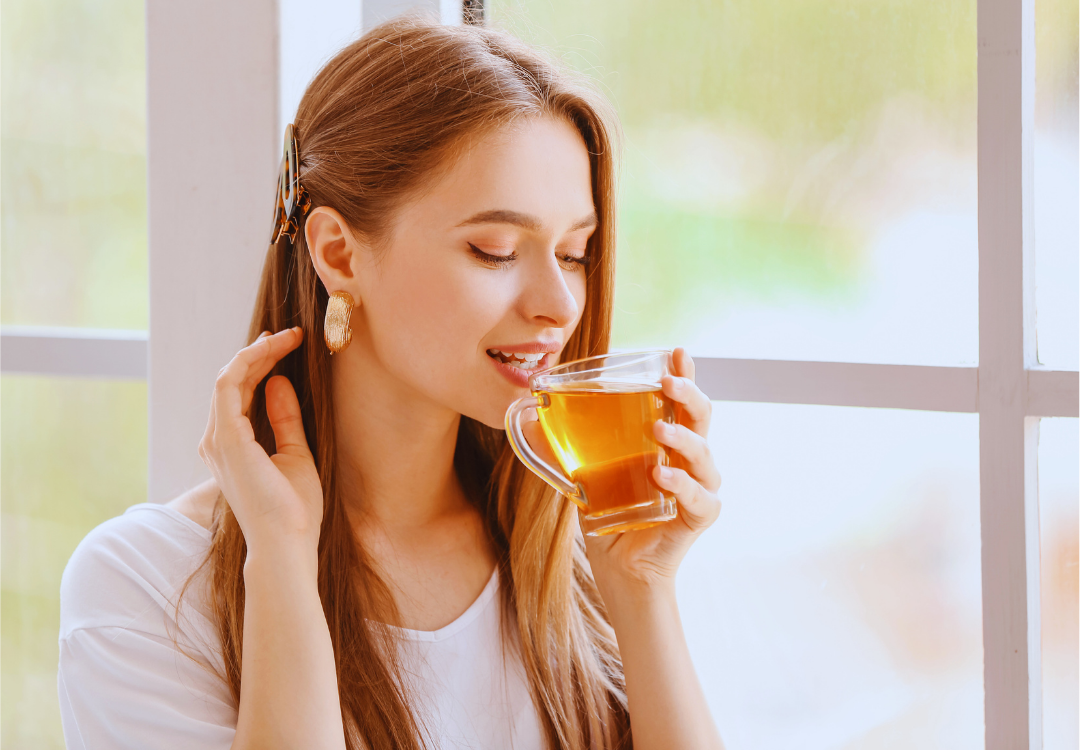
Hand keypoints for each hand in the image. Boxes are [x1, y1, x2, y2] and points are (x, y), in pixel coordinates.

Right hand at [198, 327, 323, 561]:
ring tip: (287, 338)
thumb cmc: (293, 509)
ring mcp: (219, 440)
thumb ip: (284, 419)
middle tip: (287, 334)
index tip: (285, 346)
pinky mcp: (227, 438)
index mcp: (232, 448)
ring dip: (257, 353)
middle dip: (259, 354)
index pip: (240, 395)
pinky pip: (230, 385)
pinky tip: (273, 350)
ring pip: (229, 378)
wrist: (288, 542)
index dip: (259, 366)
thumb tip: (279, 383)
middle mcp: (218, 442)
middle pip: (233, 383)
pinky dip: (249, 362)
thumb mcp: (295, 454)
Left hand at [522, 348, 720, 598]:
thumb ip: (562, 446)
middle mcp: (689, 459)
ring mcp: (699, 487)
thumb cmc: (610, 513)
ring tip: (659, 428)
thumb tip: (528, 417)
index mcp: (668, 440)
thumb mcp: (583, 474)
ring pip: (704, 454)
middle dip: (689, 393)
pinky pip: (699, 497)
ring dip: (683, 438)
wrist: (621, 568)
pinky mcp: (698, 516)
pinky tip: (662, 475)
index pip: (681, 399)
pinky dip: (682, 484)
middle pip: (702, 417)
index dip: (685, 372)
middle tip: (668, 381)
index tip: (677, 350)